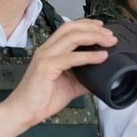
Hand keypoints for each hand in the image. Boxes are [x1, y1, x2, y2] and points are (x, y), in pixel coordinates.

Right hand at [0, 19, 115, 136]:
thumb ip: (84, 77)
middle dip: (93, 28)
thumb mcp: (70, 85)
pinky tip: (102, 57)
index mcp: (50, 50)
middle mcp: (46, 49)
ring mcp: (45, 56)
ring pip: (72, 38)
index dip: (86, 24)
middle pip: (71, 28)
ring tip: (109, 42)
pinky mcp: (46, 67)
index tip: (103, 27)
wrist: (25, 112)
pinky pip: (71, 58)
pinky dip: (89, 56)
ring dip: (94, 37)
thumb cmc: (43, 98)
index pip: (68, 28)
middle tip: (110, 34)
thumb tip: (102, 75)